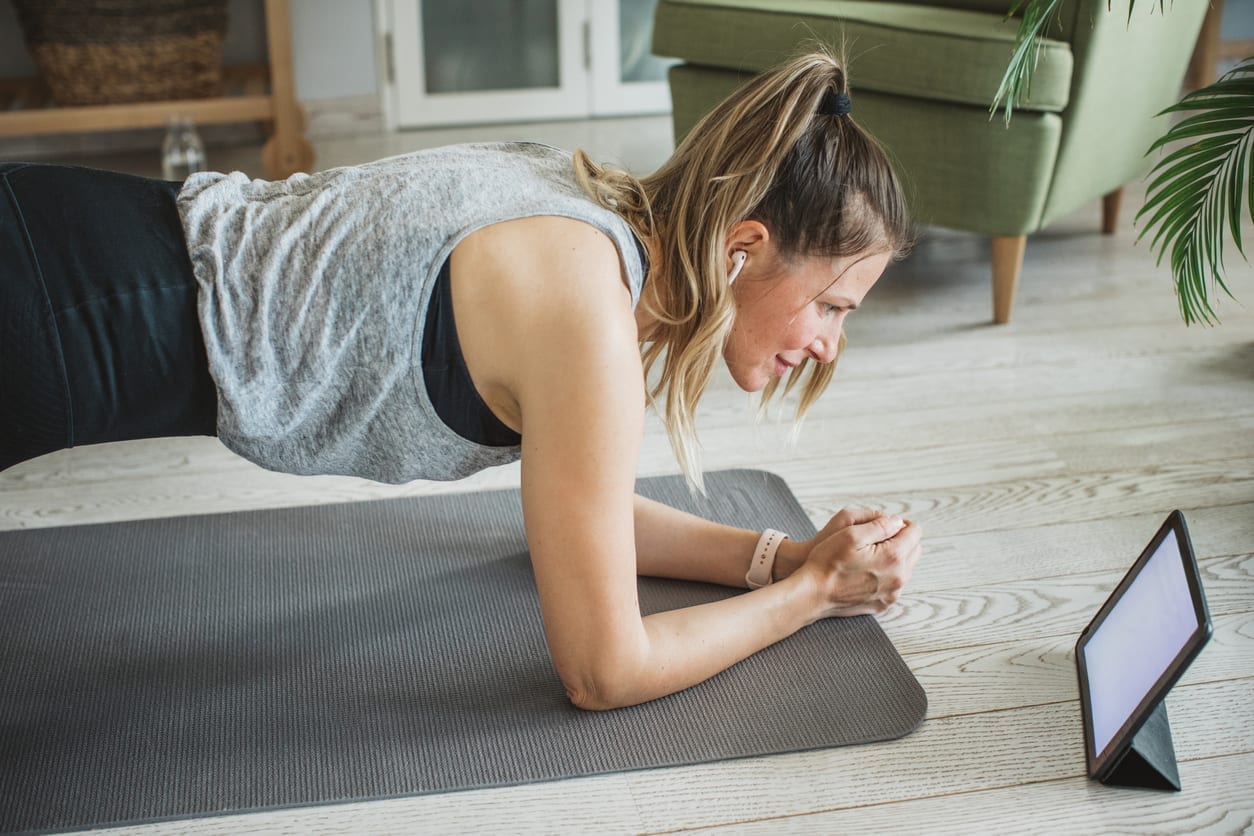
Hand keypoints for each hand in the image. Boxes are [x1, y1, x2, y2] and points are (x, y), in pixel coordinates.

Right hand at [792, 508, 921, 618]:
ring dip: (895, 557)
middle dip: (900, 540)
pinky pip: (894, 583)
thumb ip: (880, 525)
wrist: (813, 594)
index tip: (885, 524)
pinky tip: (866, 571)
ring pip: (906, 567)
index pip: (915, 532)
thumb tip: (898, 522)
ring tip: (869, 554)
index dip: (900, 523)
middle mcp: (898, 577)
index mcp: (893, 557)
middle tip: (875, 538)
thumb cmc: (827, 562)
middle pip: (915, 550)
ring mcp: (892, 593)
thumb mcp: (851, 533)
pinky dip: (886, 574)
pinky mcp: (883, 603)